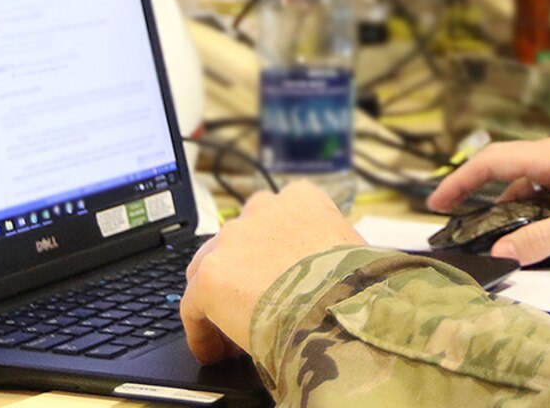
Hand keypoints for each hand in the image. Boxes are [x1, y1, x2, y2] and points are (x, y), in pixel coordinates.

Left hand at [181, 181, 363, 363]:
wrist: (339, 307)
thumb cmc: (356, 284)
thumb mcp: (353, 251)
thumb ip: (330, 249)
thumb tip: (329, 271)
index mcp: (301, 198)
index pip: (272, 220)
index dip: (270, 254)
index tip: (275, 280)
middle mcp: (262, 208)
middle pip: (237, 242)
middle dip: (241, 274)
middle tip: (252, 308)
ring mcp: (231, 239)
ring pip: (208, 270)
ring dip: (217, 300)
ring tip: (228, 335)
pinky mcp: (209, 276)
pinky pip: (193, 307)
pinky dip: (202, 330)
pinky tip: (215, 352)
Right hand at [427, 138, 549, 264]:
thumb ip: (541, 239)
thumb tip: (500, 253)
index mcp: (549, 155)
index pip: (492, 161)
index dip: (460, 180)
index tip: (436, 202)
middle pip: (502, 171)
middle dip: (474, 192)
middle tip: (450, 217)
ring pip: (523, 187)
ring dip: (503, 208)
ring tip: (487, 236)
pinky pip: (541, 195)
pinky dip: (526, 213)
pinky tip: (526, 236)